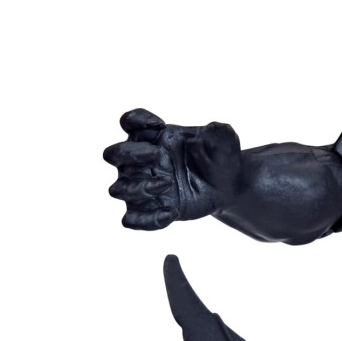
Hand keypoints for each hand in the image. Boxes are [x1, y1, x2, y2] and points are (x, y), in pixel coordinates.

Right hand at [104, 109, 240, 229]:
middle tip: (160, 156)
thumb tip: (209, 133)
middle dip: (132, 154)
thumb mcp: (225, 141)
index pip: (128, 122)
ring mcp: (142, 187)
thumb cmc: (219, 158)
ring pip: (117, 190)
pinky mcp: (150, 210)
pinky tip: (171, 213)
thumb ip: (219, 132)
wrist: (228, 186)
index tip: (160, 124)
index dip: (136, 120)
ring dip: (140, 187)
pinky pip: (132, 220)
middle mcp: (140, 161)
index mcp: (152, 137)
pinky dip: (147, 219)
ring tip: (168, 184)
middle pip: (112, 154)